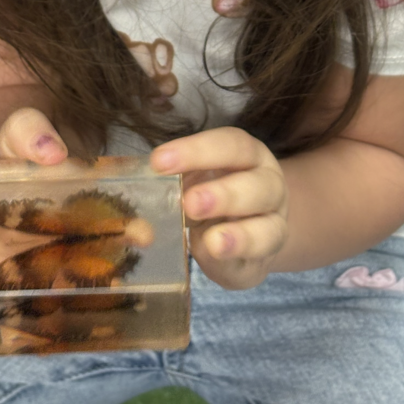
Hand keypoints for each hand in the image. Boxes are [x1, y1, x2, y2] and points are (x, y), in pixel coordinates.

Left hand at [151, 127, 287, 289]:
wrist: (245, 232)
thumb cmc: (212, 198)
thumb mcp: (194, 182)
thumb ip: (171, 184)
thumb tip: (128, 196)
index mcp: (248, 156)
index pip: (230, 144)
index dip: (196, 150)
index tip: (159, 161)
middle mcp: (269, 184)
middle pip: (256, 182)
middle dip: (223, 194)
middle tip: (189, 202)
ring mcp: (275, 222)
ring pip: (268, 225)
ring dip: (238, 233)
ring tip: (212, 240)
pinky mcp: (268, 257)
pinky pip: (261, 259)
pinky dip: (240, 257)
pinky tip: (218, 254)